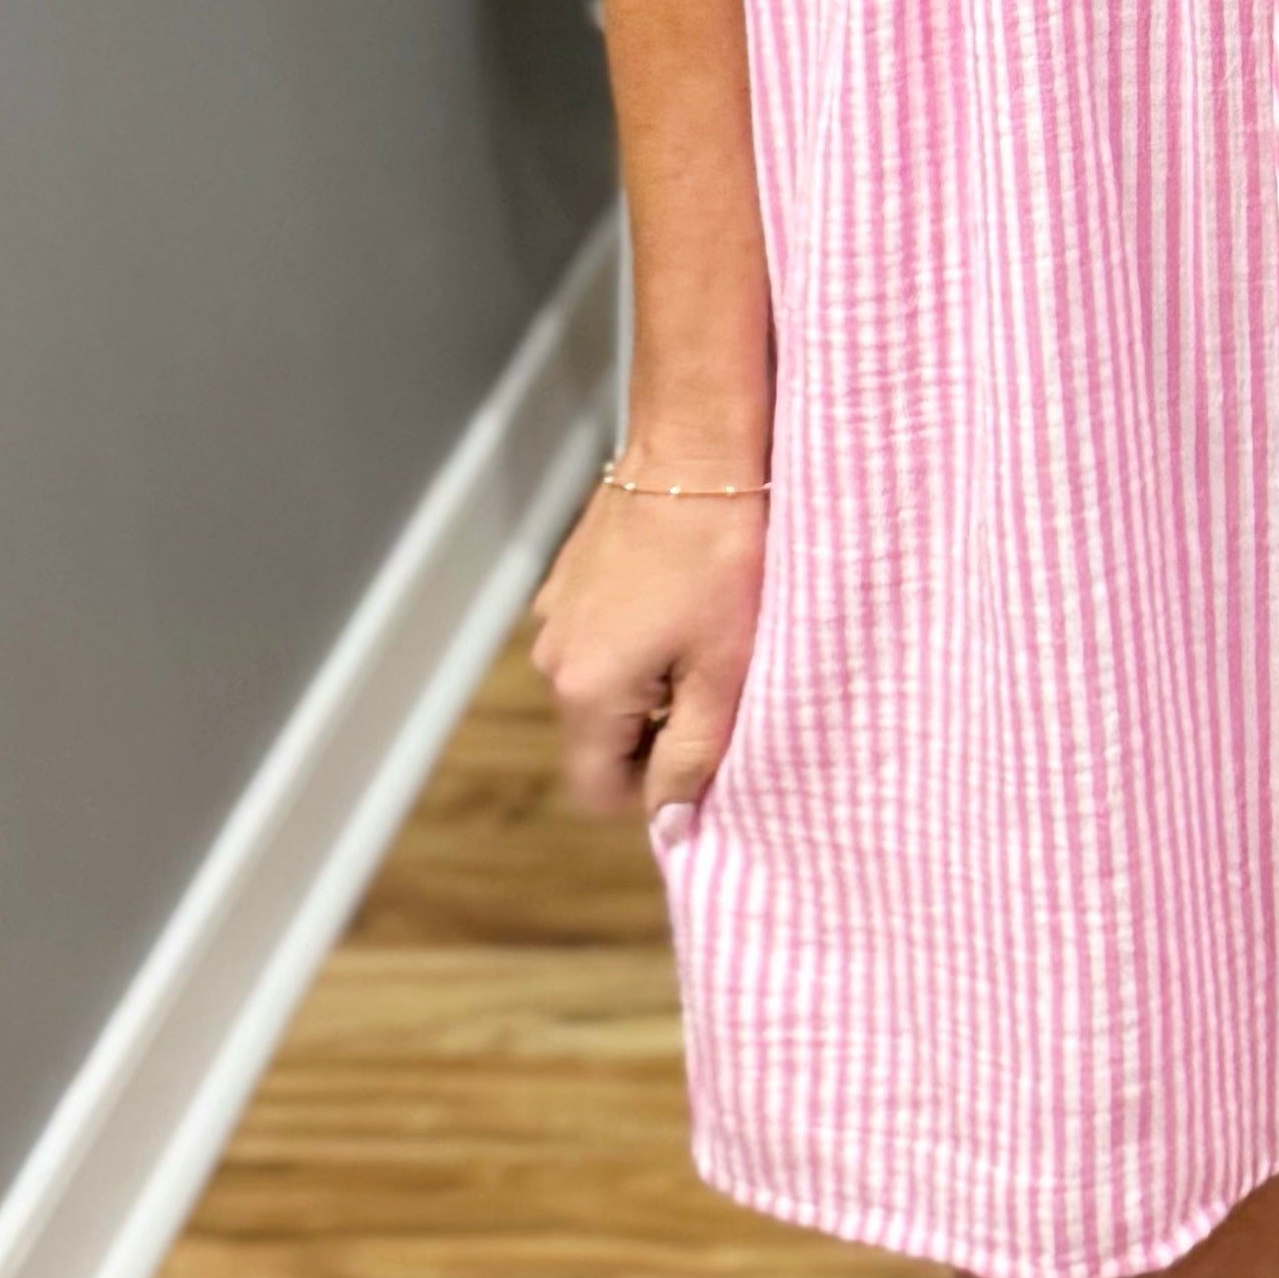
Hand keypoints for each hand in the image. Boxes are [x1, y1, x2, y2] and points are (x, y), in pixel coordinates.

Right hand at [531, 470, 763, 836]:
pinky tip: (685, 602)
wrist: (697, 450)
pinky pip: (601, 639)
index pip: (597, 791)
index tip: (704, 758)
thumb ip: (695, 757)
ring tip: (707, 639)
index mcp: (586, 692)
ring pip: (603, 687)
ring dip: (651, 683)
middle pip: (600, 738)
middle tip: (720, 690)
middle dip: (657, 733)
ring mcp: (555, 614)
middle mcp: (553, 658)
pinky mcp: (570, 579)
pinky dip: (639, 639)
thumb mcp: (725, 671)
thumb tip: (670, 827)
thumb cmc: (721, 559)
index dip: (651, 793)